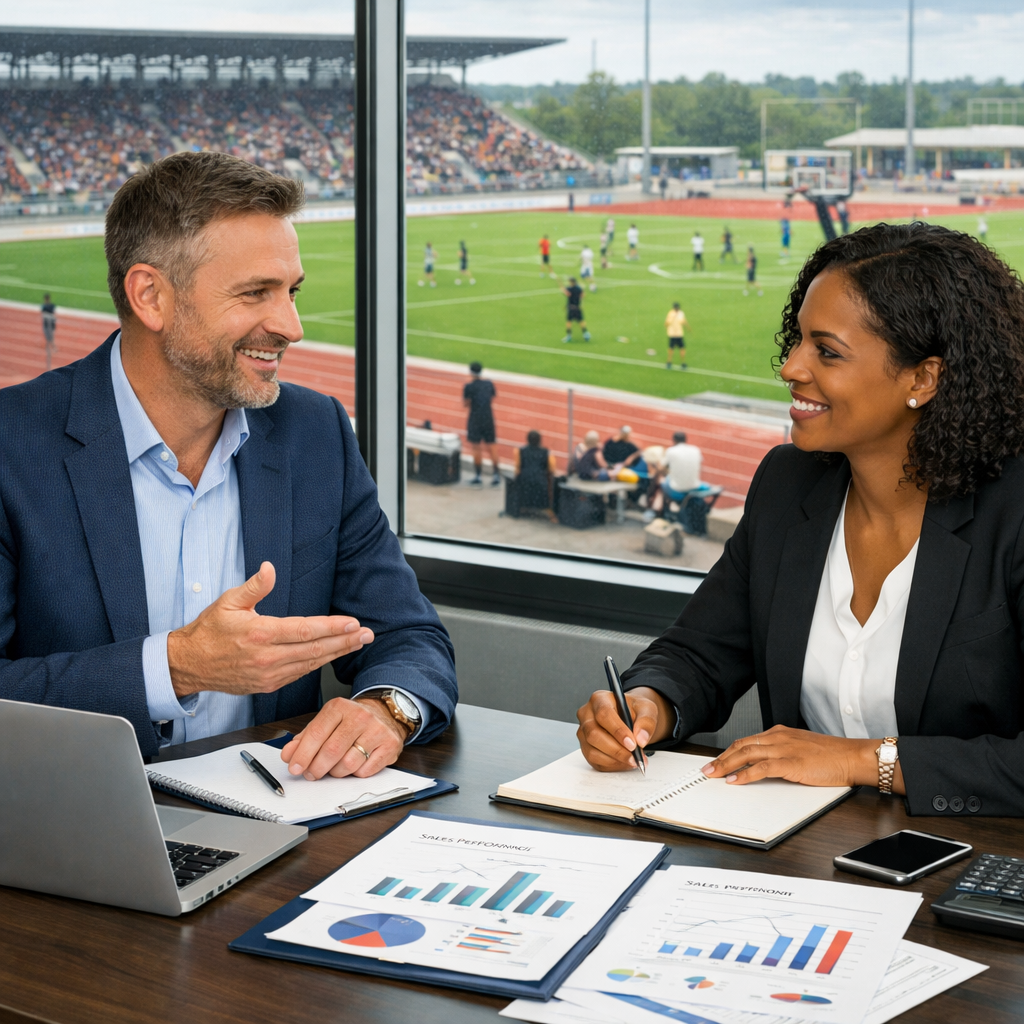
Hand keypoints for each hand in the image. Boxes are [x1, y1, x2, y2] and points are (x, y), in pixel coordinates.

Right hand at [167, 561, 373, 697]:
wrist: (189, 665)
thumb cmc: (208, 631)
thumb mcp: (228, 602)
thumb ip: (254, 586)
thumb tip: (270, 568)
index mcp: (259, 634)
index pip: (305, 631)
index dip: (332, 627)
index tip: (353, 623)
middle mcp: (267, 657)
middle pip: (315, 650)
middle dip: (345, 641)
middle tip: (367, 634)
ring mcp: (269, 675)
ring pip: (311, 664)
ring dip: (337, 653)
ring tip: (357, 643)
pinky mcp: (268, 685)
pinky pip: (300, 674)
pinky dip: (318, 664)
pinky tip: (332, 655)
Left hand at [280, 696, 406, 779]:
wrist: (384, 714)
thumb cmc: (351, 721)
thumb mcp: (326, 723)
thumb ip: (305, 738)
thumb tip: (288, 754)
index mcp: (339, 707)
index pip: (316, 733)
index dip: (302, 754)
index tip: (295, 768)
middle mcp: (360, 716)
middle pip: (331, 751)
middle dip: (317, 768)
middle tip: (311, 774)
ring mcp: (377, 730)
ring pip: (348, 764)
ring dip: (336, 772)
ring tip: (334, 767)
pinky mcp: (390, 745)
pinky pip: (365, 771)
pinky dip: (356, 773)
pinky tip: (355, 764)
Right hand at [576, 687, 672, 771]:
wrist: (630, 718)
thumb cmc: (634, 711)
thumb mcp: (647, 708)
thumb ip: (646, 721)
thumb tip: (641, 739)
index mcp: (599, 699)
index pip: (603, 714)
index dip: (618, 731)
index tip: (633, 744)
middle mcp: (586, 714)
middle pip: (594, 735)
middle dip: (616, 750)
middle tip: (635, 757)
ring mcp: (583, 732)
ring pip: (592, 751)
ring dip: (615, 760)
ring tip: (633, 761)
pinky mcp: (585, 747)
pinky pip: (594, 761)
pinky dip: (611, 766)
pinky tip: (625, 762)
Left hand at [700, 725, 896, 790]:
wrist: (851, 756)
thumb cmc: (831, 755)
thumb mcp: (801, 748)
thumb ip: (783, 752)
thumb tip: (765, 765)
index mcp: (780, 733)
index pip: (747, 741)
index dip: (729, 752)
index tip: (717, 761)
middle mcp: (778, 737)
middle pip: (741, 746)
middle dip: (721, 758)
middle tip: (707, 769)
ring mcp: (784, 749)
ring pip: (747, 754)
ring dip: (726, 765)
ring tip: (714, 775)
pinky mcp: (791, 763)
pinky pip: (761, 768)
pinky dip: (745, 775)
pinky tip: (735, 781)